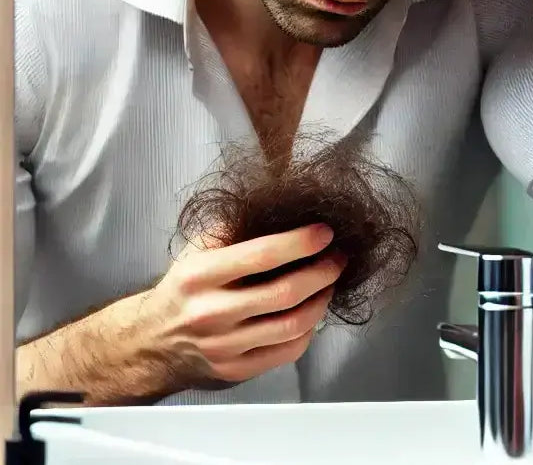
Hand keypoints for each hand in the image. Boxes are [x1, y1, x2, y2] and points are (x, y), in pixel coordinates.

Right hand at [143, 224, 342, 389]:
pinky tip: (312, 311)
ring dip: (322, 300)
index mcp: (200, 276)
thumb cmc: (183, 289)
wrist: (150, 343)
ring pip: (292, 325)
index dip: (300, 242)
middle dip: (322, 272)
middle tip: (338, 258)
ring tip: (329, 283)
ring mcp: (224, 347)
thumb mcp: (196, 250)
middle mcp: (211, 313)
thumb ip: (233, 228)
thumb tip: (281, 205)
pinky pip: (288, 351)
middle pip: (285, 293)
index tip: (325, 232)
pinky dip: (309, 329)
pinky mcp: (236, 371)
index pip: (260, 255)